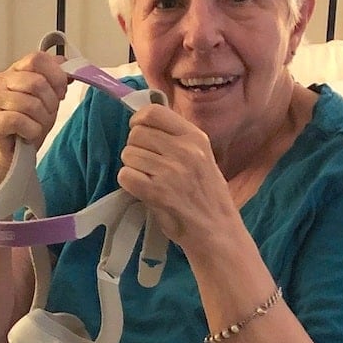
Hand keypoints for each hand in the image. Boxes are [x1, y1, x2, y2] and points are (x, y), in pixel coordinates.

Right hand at [0, 51, 70, 173]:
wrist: (16, 152)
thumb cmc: (30, 123)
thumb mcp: (49, 98)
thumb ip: (57, 79)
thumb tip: (69, 65)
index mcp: (16, 70)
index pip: (37, 59)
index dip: (55, 75)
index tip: (61, 91)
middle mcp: (2, 81)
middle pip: (36, 82)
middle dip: (51, 102)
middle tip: (47, 114)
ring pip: (30, 104)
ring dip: (41, 120)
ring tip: (36, 125)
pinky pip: (19, 121)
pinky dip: (31, 131)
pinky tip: (28, 134)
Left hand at [116, 104, 240, 248]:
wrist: (217, 231)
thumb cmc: (207, 195)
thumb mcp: (201, 156)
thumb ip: (176, 138)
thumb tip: (143, 121)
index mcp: (195, 137)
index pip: (153, 112)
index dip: (139, 121)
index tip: (140, 133)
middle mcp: (184, 150)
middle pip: (136, 134)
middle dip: (135, 148)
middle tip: (147, 165)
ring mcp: (170, 171)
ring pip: (128, 155)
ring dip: (132, 167)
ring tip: (149, 179)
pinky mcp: (156, 192)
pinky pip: (125, 175)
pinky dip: (128, 183)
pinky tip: (143, 190)